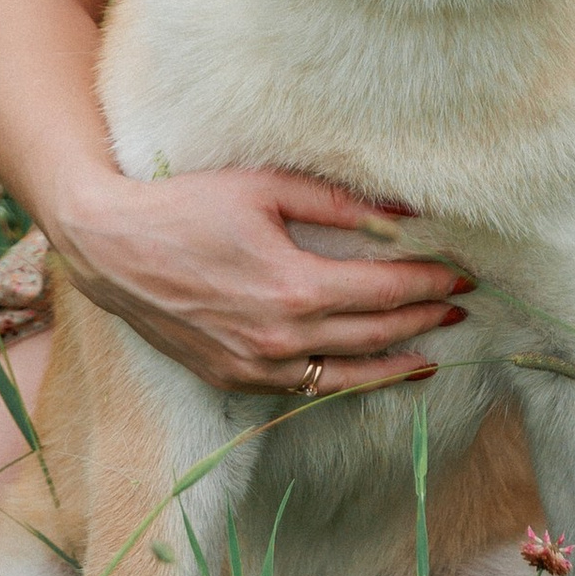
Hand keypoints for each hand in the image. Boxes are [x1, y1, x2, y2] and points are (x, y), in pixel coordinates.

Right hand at [46, 165, 469, 398]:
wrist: (113, 248)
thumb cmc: (187, 206)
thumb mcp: (264, 187)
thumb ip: (337, 202)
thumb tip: (403, 214)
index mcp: (295, 286)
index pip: (384, 289)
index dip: (428, 281)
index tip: (461, 274)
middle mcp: (282, 337)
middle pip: (375, 334)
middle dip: (422, 318)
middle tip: (458, 306)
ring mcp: (258, 366)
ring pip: (346, 375)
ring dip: (394, 363)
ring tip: (429, 351)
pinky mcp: (235, 379)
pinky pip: (305, 388)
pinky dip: (344, 381)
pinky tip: (365, 372)